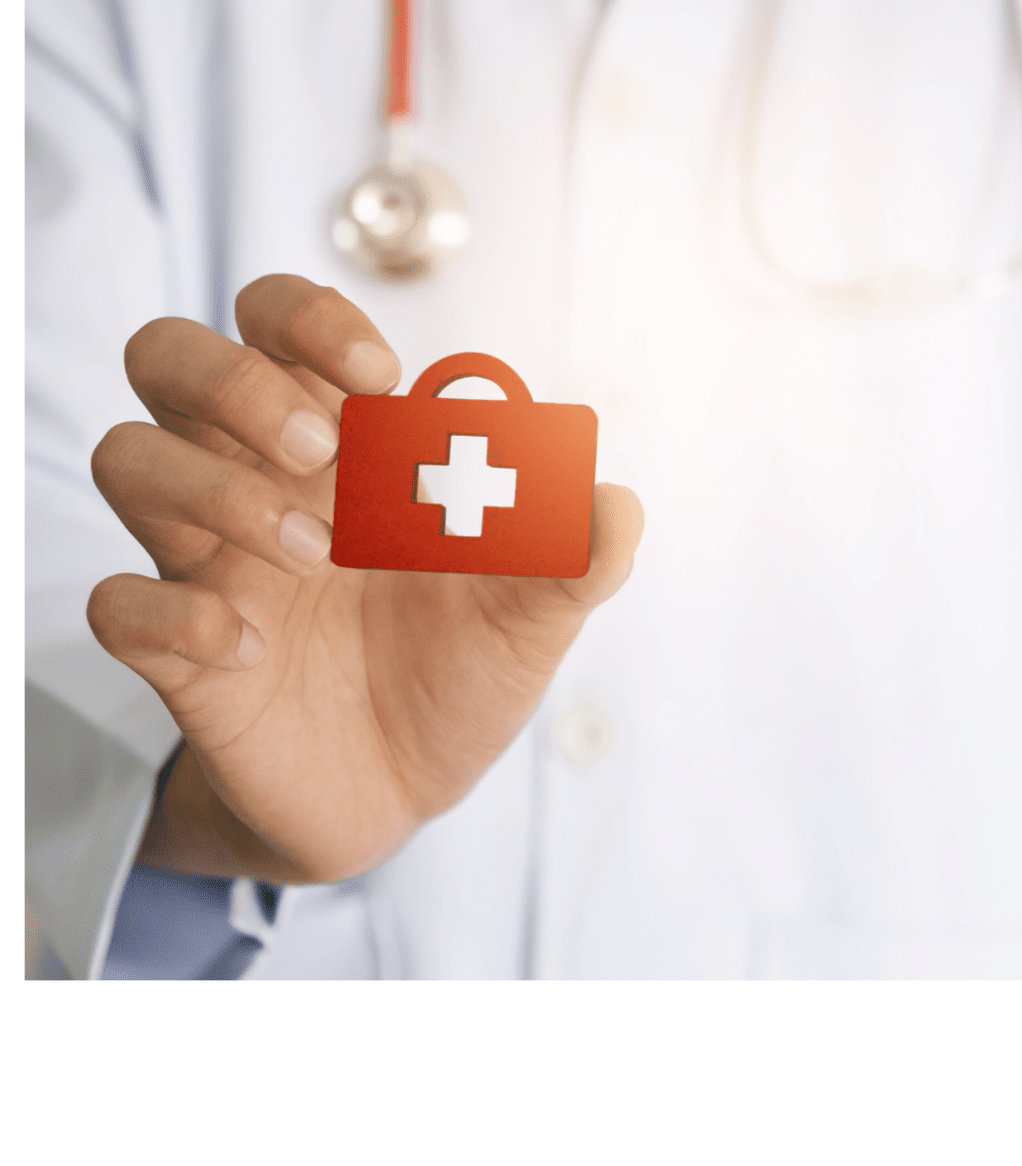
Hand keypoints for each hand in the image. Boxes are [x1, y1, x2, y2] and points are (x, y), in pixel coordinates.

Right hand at [87, 275, 643, 883]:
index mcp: (341, 448)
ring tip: (315, 550)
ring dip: (214, 489)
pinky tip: (255, 648)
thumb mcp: (534, 617)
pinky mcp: (179, 654)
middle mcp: (257, 483)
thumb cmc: (460, 673)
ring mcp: (208, 564)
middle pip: (169, 358)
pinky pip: (117, 605)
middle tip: (326, 450)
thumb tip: (619, 501)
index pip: (275, 321)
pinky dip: (177, 614)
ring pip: (128, 458)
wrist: (406, 792)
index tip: (381, 375)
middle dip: (236, 381)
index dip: (309, 318)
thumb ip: (579, 558)